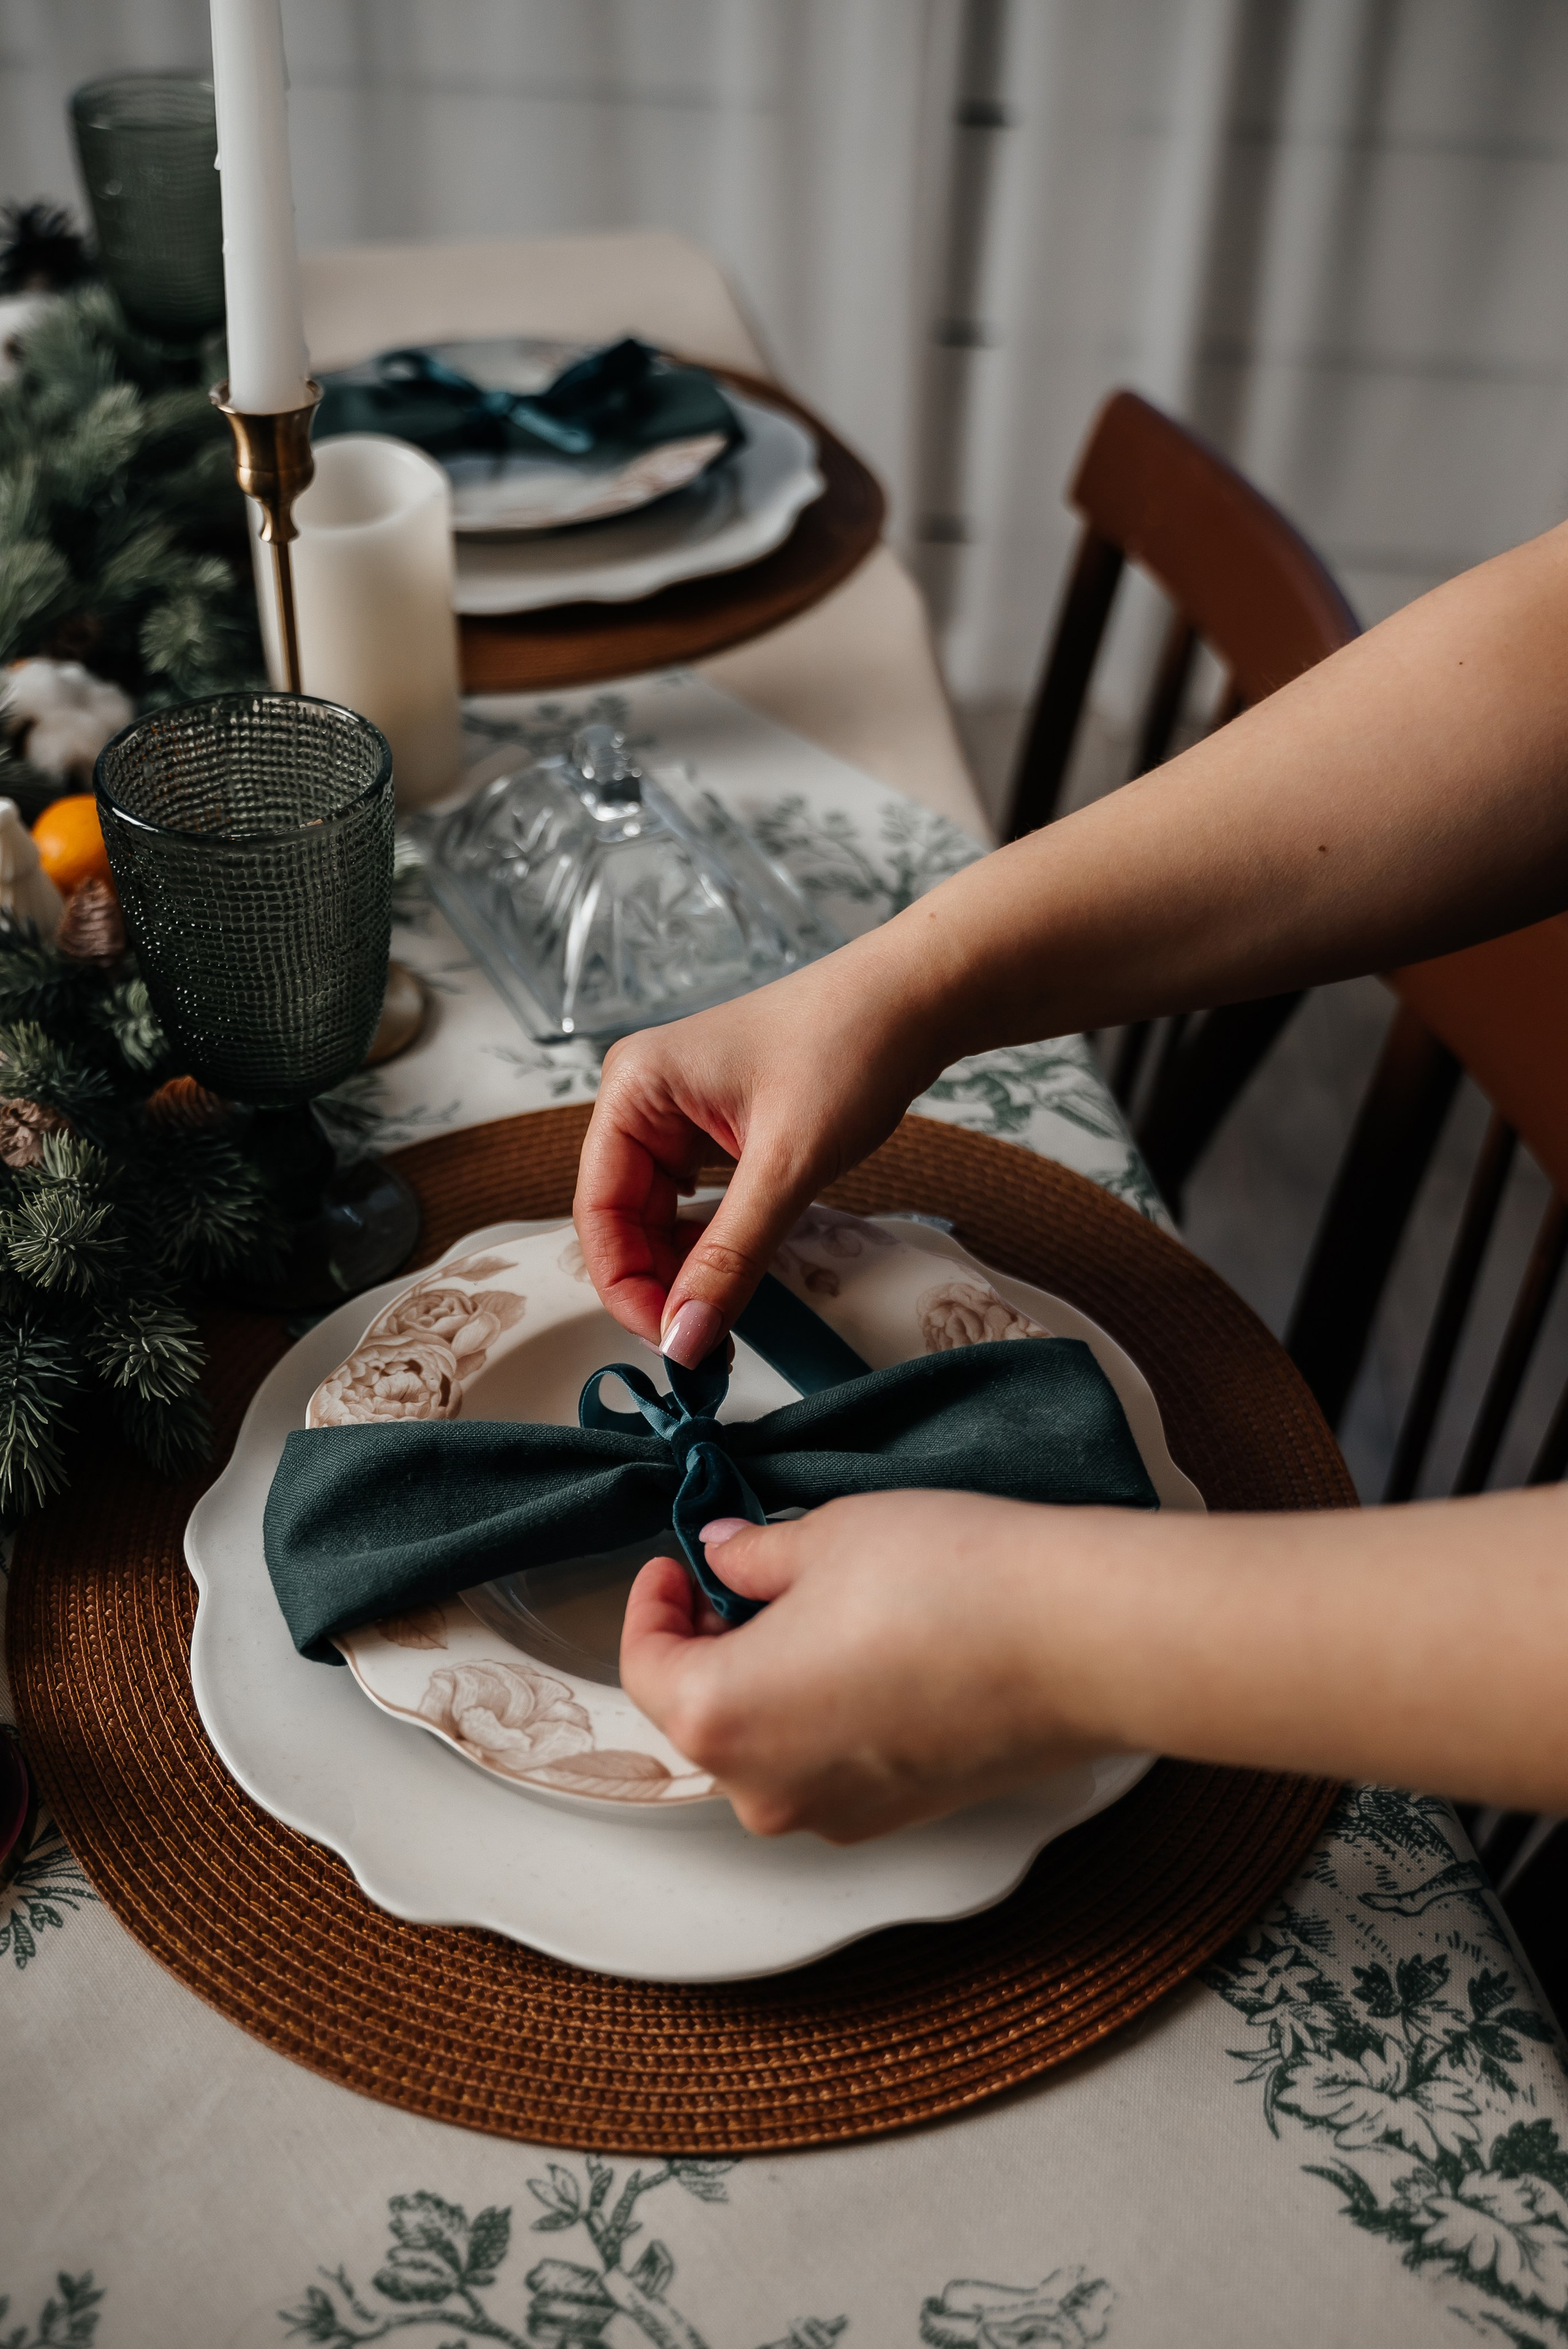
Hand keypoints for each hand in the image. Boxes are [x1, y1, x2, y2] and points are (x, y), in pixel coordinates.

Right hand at [574, 930, 957, 1361]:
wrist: (917, 1000)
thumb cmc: (851, 1046)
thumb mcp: (787, 1165)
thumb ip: (731, 1258)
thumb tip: (684, 1340)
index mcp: (634, 1088)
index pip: (598, 1212)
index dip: (626, 1288)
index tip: (671, 1345)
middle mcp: (643, 1099)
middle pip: (622, 1222)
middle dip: (657, 1288)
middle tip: (702, 1349)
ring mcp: (679, 1115)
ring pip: (660, 1220)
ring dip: (685, 1275)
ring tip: (722, 1327)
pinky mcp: (717, 1131)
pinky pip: (697, 1207)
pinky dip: (713, 1250)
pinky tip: (736, 1283)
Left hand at [618, 1490, 1126, 1840]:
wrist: (1075, 1639)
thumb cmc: (948, 1582)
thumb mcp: (826, 1536)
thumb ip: (753, 1557)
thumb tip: (725, 1557)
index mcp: (721, 1717)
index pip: (644, 1667)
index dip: (652, 1605)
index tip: (678, 1563)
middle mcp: (766, 1790)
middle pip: (702, 1714)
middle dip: (710, 1644)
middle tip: (739, 1578)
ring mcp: (834, 1814)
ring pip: (766, 1746)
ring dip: (767, 1682)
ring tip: (810, 1609)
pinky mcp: (897, 1816)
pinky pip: (827, 1767)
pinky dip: (823, 1715)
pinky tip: (865, 1652)